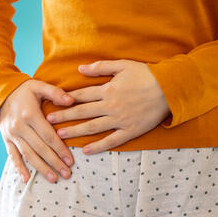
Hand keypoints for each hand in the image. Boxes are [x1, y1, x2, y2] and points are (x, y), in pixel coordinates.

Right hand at [0, 79, 76, 183]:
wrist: (1, 92)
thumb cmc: (24, 90)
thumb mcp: (39, 86)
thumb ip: (55, 93)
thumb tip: (71, 101)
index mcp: (30, 114)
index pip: (48, 136)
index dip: (60, 149)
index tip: (71, 161)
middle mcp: (19, 126)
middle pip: (40, 148)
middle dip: (54, 162)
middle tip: (67, 174)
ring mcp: (11, 134)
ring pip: (28, 155)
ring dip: (41, 168)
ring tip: (53, 179)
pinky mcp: (6, 139)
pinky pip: (12, 156)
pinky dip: (19, 168)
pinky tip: (26, 179)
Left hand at [45, 59, 170, 154]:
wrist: (169, 89)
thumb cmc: (147, 75)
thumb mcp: (122, 65)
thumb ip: (100, 68)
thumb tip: (80, 68)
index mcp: (108, 89)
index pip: (81, 95)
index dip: (65, 100)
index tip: (51, 103)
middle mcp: (111, 106)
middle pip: (82, 112)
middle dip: (64, 116)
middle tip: (48, 122)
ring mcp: (120, 120)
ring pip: (93, 127)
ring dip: (76, 131)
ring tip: (60, 136)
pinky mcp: (130, 131)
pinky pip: (112, 140)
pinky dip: (99, 146)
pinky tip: (86, 150)